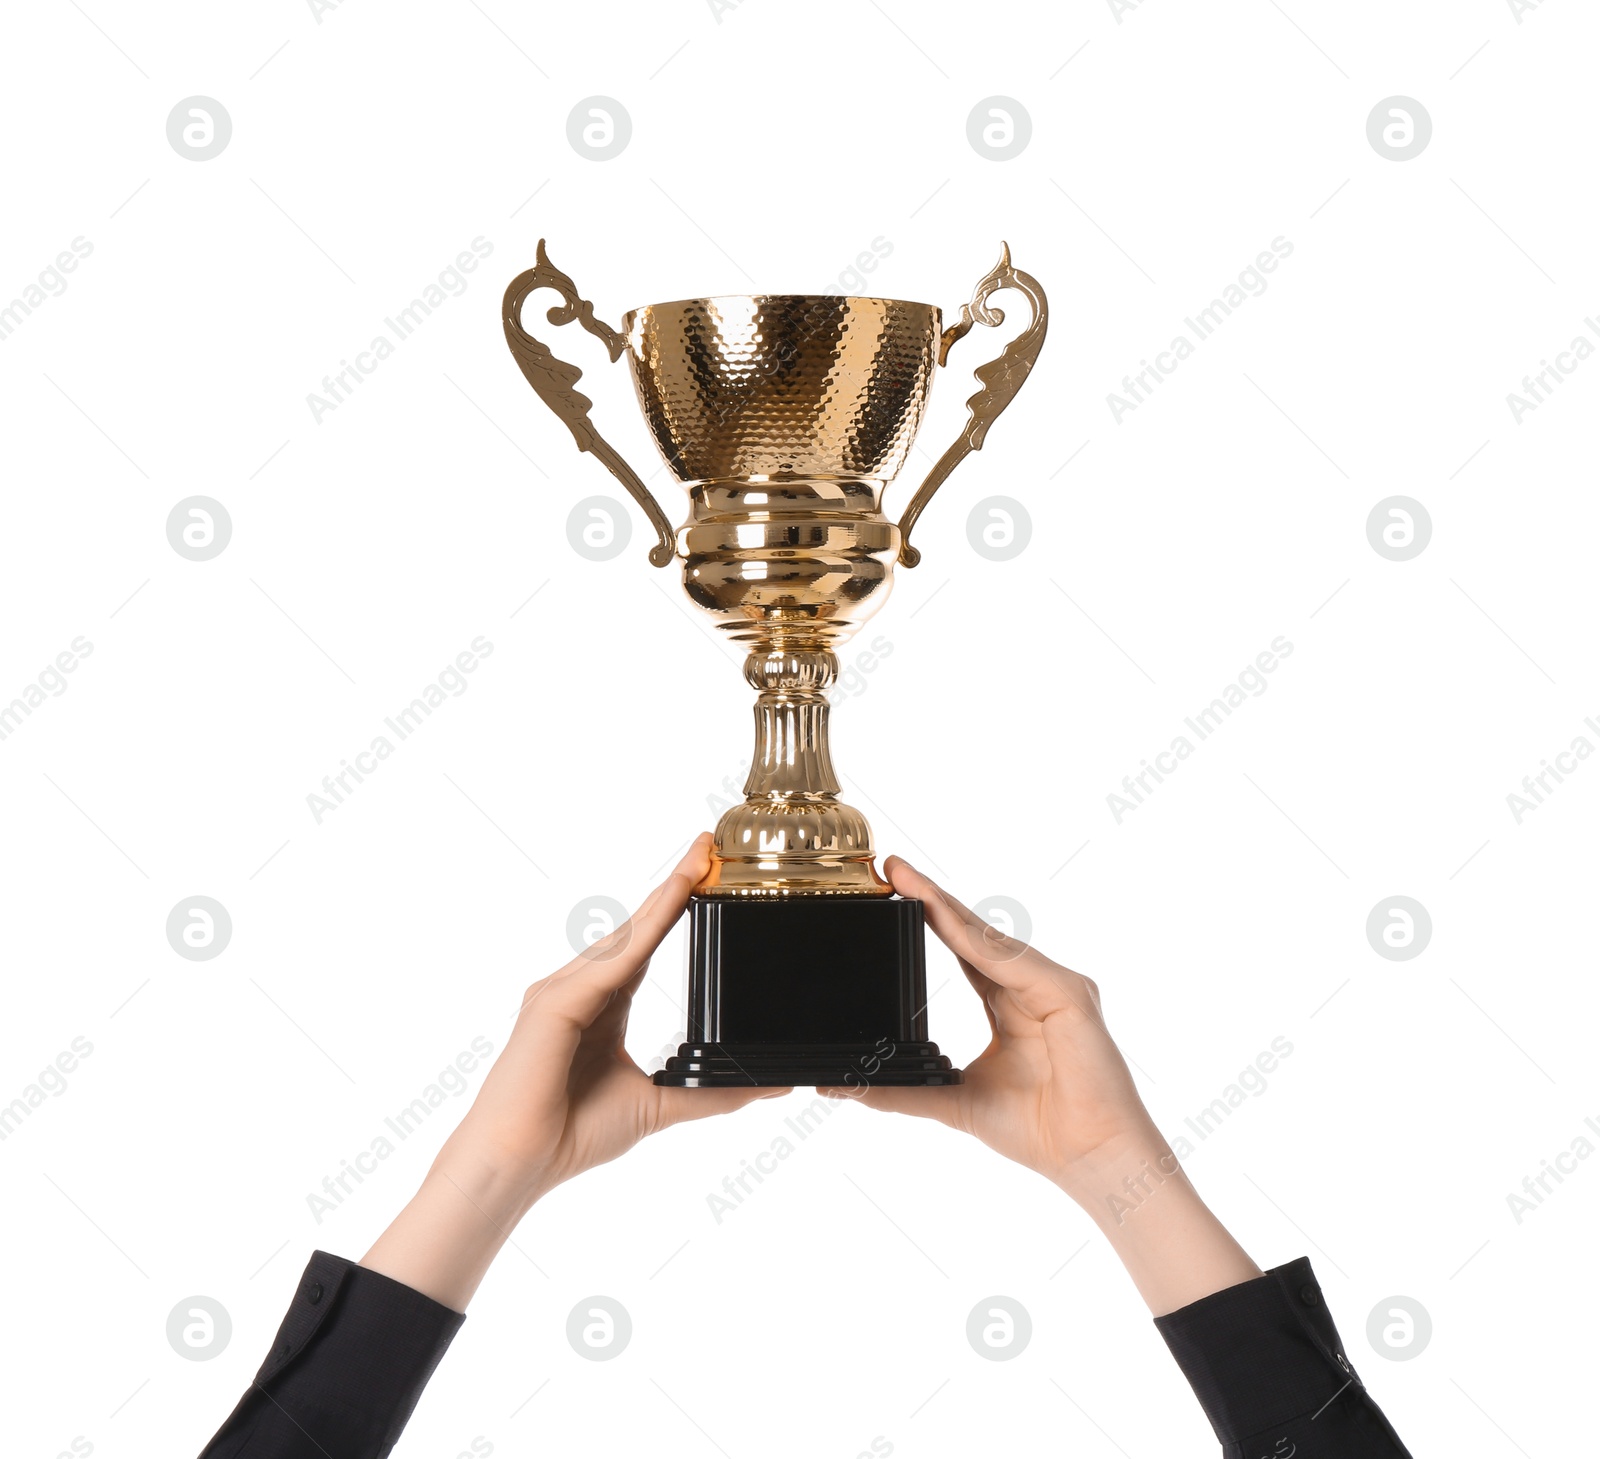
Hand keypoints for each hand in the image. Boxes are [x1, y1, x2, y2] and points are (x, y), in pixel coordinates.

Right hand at [453, 831, 784, 1199]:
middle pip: (636, 928)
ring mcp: (563, 990)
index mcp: (600, 1007)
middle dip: (675, 887)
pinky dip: (645, 930)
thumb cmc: (572, 1136)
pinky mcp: (556, 1001)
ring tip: (700, 863)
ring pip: (626, 935)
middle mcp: (578, 988)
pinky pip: (612, 959)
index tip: (707, 873)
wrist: (520, 1164)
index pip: (645, 946)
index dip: (675, 909)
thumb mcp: (659, 1104)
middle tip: (711, 846)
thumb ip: (712, 1094)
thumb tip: (769, 1086)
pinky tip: (672, 904)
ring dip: (665, 898)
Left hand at [828, 855, 1159, 1197]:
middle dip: (932, 898)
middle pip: (974, 933)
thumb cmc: (1039, 1132)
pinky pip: (1012, 962)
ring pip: (990, 939)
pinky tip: (943, 919)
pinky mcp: (1069, 993)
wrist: (1091, 1159)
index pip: (963, 949)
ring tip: (908, 881)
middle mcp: (1032, 985)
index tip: (892, 890)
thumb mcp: (955, 1101)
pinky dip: (976, 941)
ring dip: (947, 908)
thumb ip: (903, 1092)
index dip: (930, 919)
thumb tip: (844, 1087)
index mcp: (1009, 1004)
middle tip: (891, 866)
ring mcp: (1053, 985)